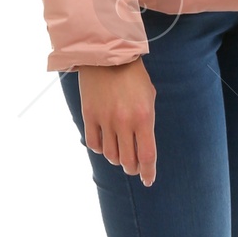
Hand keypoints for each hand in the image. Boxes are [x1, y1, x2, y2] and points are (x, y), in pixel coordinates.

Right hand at [78, 57, 156, 180]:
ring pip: (110, 155)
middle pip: (128, 161)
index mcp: (143, 117)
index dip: (148, 172)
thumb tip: (143, 150)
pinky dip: (100, 149)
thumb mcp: (148, 98)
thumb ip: (146, 124)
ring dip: (117, 159)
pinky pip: (93, 144)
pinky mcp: (89, 116)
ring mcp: (105, 120)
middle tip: (134, 168)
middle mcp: (124, 122)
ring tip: (120, 152)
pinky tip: (105, 143)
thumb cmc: (133, 76)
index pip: (147, 156)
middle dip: (133, 169)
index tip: (148, 181)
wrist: (107, 55)